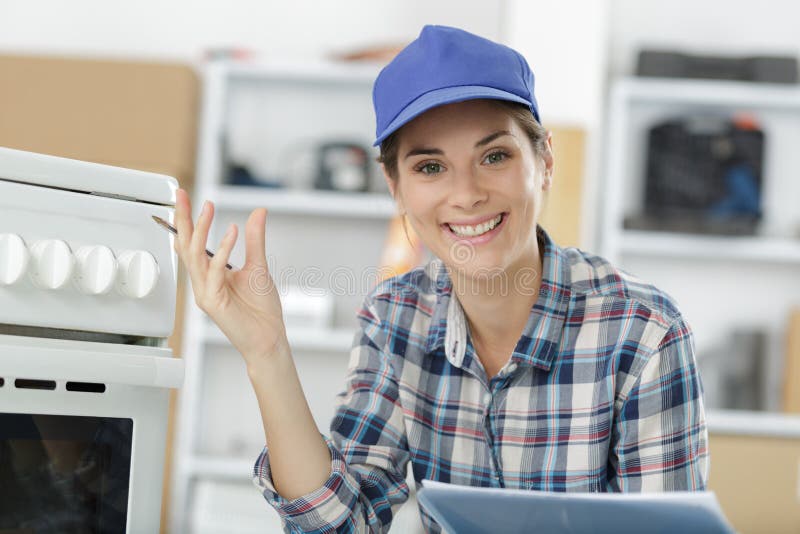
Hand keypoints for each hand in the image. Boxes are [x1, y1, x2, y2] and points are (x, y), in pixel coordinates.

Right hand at [174, 188, 288, 368]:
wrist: (269, 338)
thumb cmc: (262, 309)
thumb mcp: (258, 265)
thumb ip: (254, 239)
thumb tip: (257, 213)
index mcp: (210, 274)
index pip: (193, 243)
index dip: (188, 220)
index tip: (186, 198)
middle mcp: (203, 282)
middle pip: (187, 245)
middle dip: (184, 219)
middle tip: (184, 195)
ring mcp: (205, 292)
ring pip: (196, 256)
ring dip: (201, 229)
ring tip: (208, 208)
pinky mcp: (213, 301)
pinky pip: (214, 271)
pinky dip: (223, 250)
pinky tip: (232, 232)